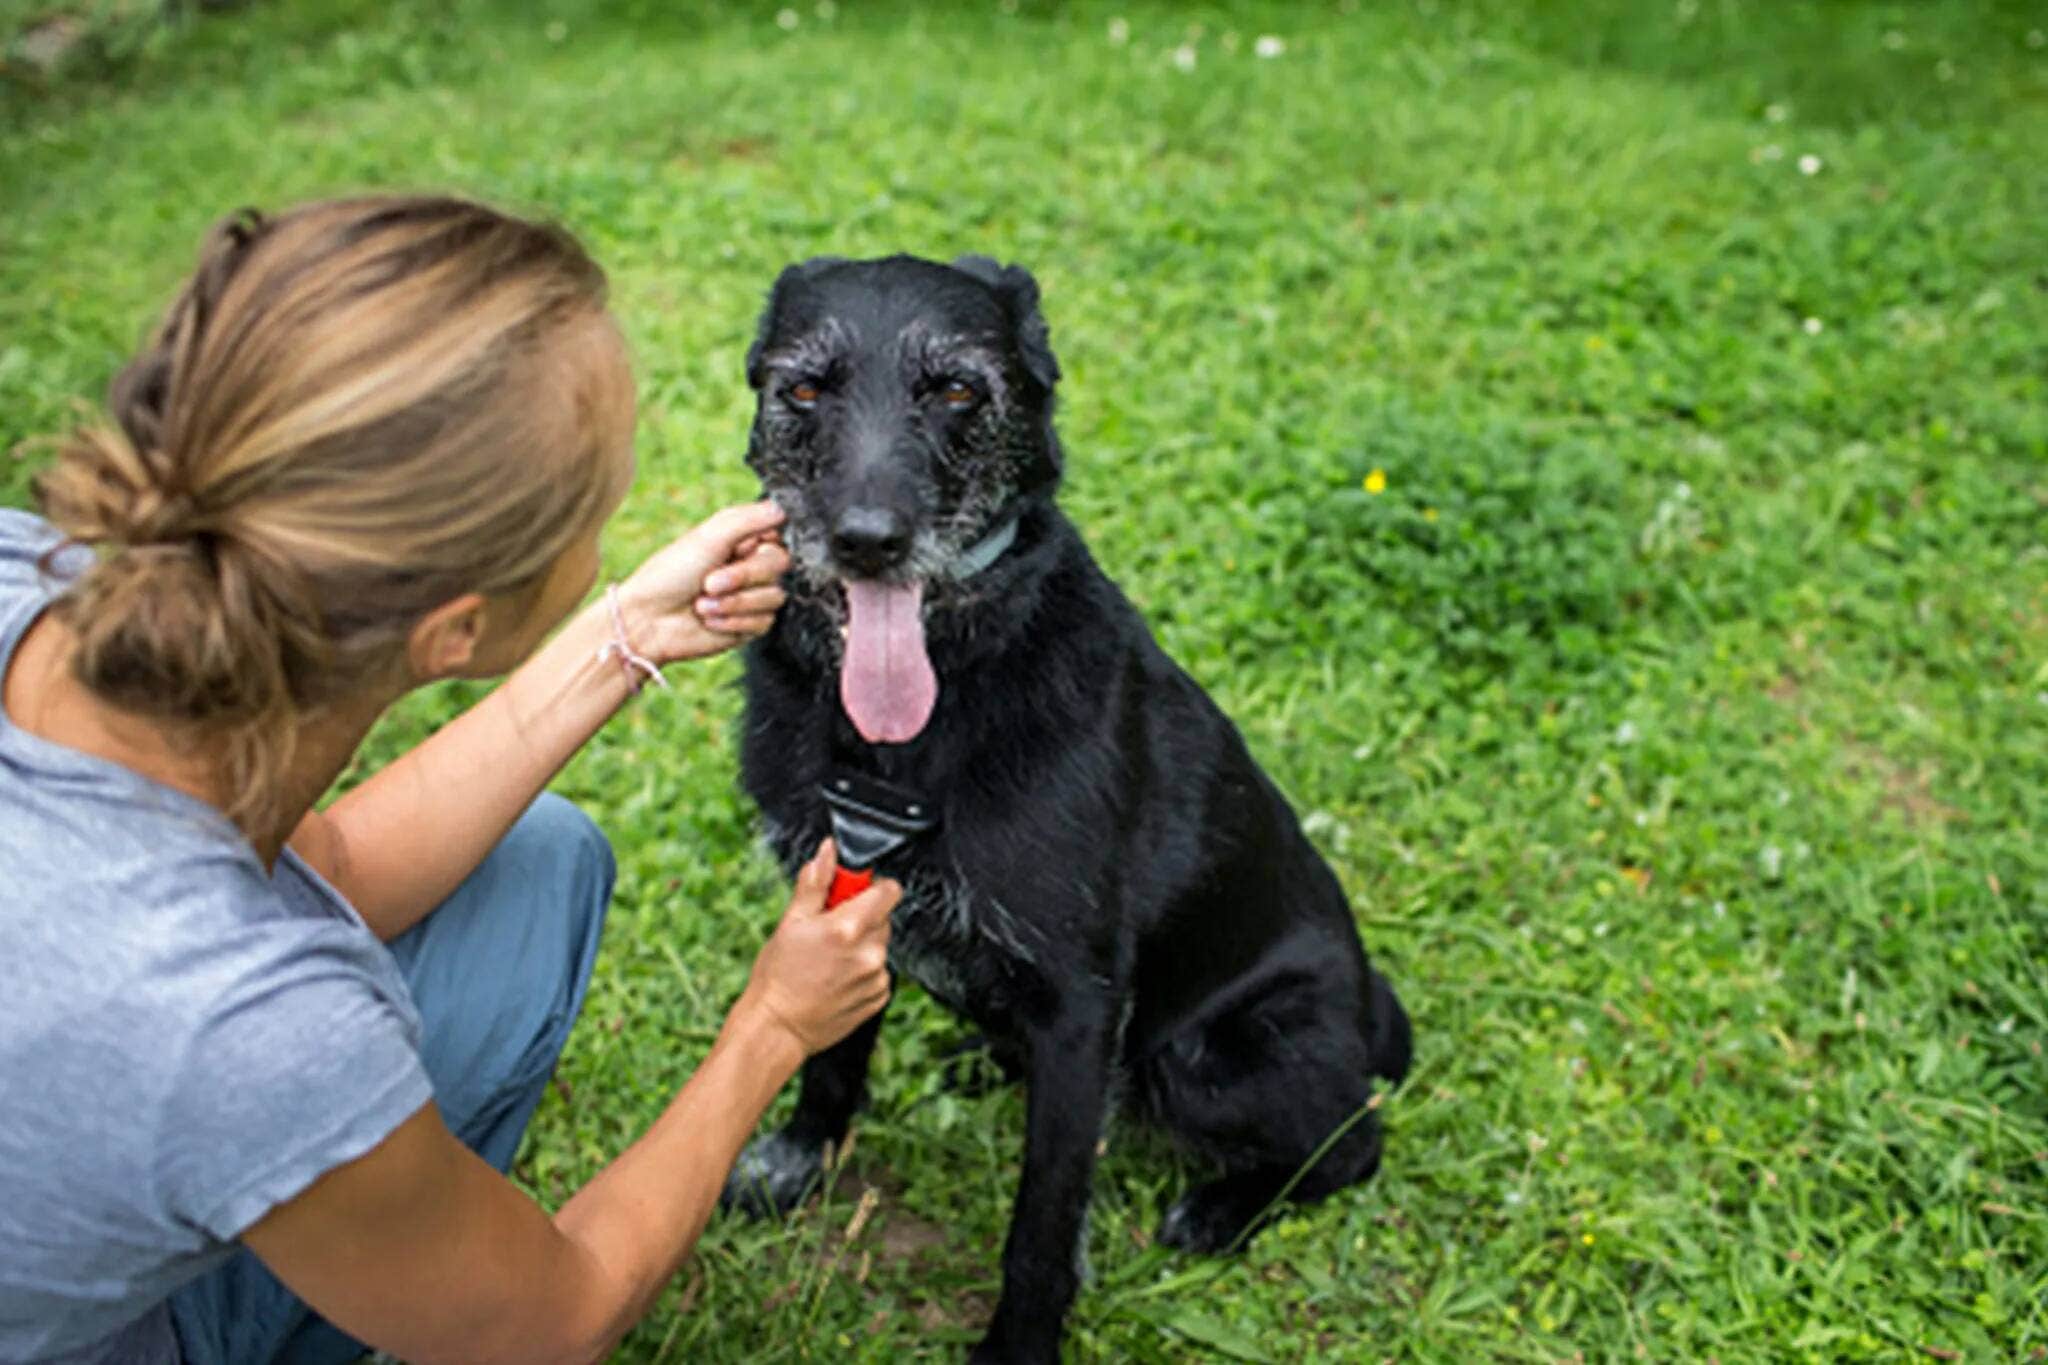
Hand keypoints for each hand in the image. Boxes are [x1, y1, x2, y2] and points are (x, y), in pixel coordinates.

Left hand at [615, 500, 790, 664]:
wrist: (650, 620)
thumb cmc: (671, 574)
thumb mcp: (708, 537)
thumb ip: (748, 519)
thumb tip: (782, 508)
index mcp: (742, 541)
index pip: (779, 535)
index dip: (763, 545)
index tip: (740, 549)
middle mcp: (751, 567)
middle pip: (779, 565)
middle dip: (742, 576)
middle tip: (709, 582)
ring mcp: (752, 597)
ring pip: (774, 596)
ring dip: (734, 602)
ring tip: (702, 604)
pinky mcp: (750, 626)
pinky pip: (763, 622)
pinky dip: (732, 621)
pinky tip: (709, 620)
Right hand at [735, 839, 897, 1059]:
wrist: (777, 1028)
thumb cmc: (778, 975)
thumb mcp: (791, 922)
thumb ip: (816, 883)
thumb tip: (829, 851)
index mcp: (848, 928)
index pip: (889, 891)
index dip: (872, 888)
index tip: (854, 894)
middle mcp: (869, 953)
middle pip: (883, 918)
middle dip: (861, 918)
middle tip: (829, 931)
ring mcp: (876, 978)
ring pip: (879, 946)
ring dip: (861, 946)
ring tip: (828, 961)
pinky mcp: (878, 998)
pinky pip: (879, 972)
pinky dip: (862, 971)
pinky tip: (836, 979)